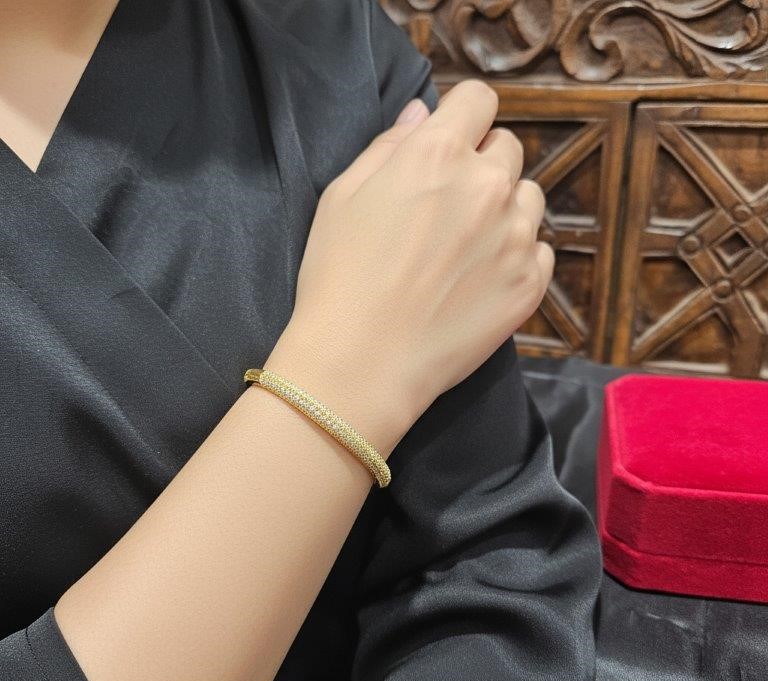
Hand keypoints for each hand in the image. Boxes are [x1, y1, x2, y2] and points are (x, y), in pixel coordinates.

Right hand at [269, 80, 552, 453]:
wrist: (362, 363)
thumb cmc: (338, 278)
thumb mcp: (342, 198)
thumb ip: (387, 146)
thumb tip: (422, 114)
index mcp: (438, 154)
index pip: (478, 100)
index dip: (462, 116)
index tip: (450, 140)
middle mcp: (488, 186)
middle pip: (507, 147)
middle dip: (481, 164)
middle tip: (448, 206)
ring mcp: (517, 237)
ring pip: (529, 197)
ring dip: (505, 208)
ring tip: (468, 246)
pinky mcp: (531, 284)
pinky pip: (540, 250)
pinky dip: (517, 255)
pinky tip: (481, 280)